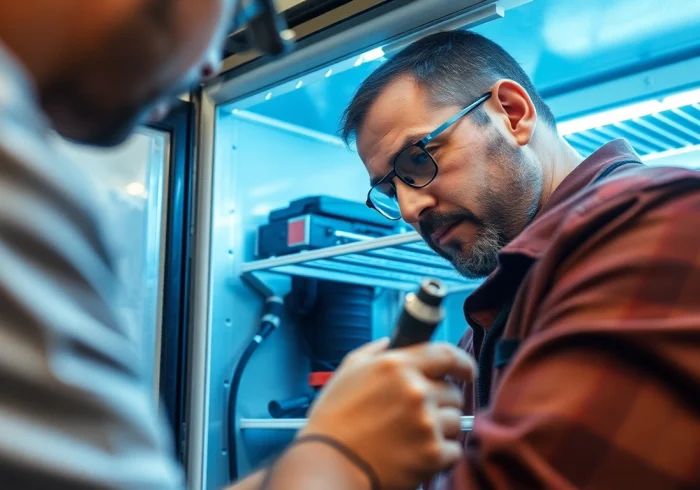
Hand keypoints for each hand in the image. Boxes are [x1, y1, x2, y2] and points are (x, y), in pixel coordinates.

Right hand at [299, 339, 476, 489]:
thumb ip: (375, 351)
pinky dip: (440, 454)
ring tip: (412, 435)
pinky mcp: (432, 454)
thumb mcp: (349, 370)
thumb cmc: (334, 417)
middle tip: (418, 414)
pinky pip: (454, 450)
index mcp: (398, 365)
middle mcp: (417, 390)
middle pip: (453, 392)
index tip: (467, 372)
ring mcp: (427, 423)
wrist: (329, 463)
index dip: (463, 364)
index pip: (447, 355)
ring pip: (456, 421)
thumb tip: (393, 342)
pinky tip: (416, 453)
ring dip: (441, 428)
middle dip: (441, 402)